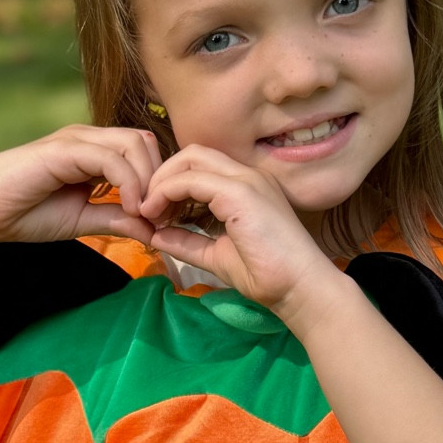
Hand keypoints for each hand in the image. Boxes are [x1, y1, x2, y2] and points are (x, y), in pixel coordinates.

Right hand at [0, 125, 160, 248]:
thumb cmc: (24, 213)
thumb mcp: (82, 220)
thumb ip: (116, 219)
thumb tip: (152, 230)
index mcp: (93, 152)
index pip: (142, 152)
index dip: (159, 183)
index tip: (160, 218)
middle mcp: (88, 139)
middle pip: (144, 143)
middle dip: (160, 179)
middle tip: (158, 216)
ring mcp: (75, 140)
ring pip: (133, 145)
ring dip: (148, 181)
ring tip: (143, 214)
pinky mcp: (63, 149)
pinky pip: (110, 158)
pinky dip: (128, 184)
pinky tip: (128, 208)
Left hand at [140, 145, 345, 325]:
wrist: (298, 288)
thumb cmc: (266, 276)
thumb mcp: (215, 255)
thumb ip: (187, 242)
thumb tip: (155, 237)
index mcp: (246, 187)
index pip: (200, 165)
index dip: (171, 182)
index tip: (154, 212)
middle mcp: (247, 176)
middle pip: (192, 154)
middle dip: (161, 175)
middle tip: (144, 206)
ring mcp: (246, 180)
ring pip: (190, 159)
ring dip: (161, 182)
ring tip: (147, 211)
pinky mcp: (240, 192)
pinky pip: (191, 180)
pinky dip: (166, 193)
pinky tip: (156, 215)